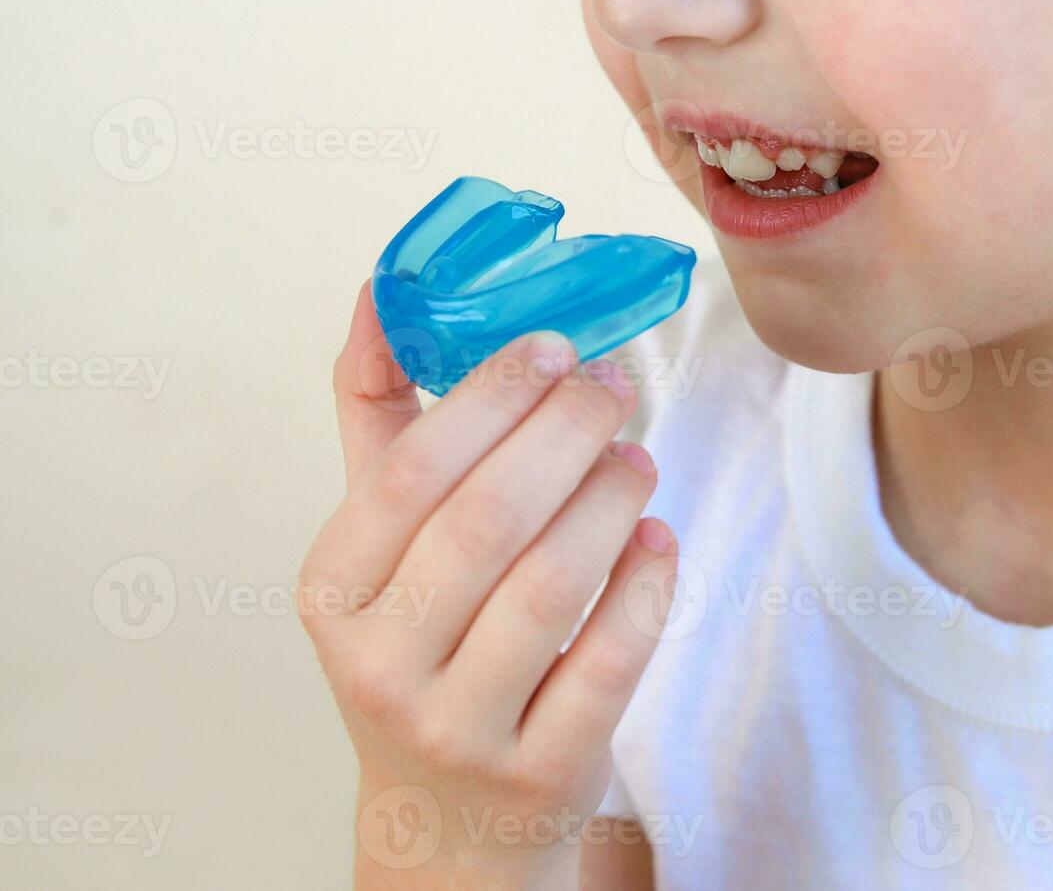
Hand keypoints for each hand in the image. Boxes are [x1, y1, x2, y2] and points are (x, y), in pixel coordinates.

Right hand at [298, 283, 677, 888]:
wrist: (447, 819)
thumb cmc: (419, 648)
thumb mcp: (378, 548)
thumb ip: (380, 422)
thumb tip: (380, 294)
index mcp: (333, 592)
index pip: (411, 472)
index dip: (490, 396)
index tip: (553, 344)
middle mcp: (381, 665)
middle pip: (486, 521)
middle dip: (565, 433)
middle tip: (614, 385)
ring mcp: (460, 728)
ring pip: (552, 587)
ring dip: (610, 500)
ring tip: (638, 457)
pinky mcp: (542, 772)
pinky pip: (608, 663)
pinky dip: (645, 587)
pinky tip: (659, 538)